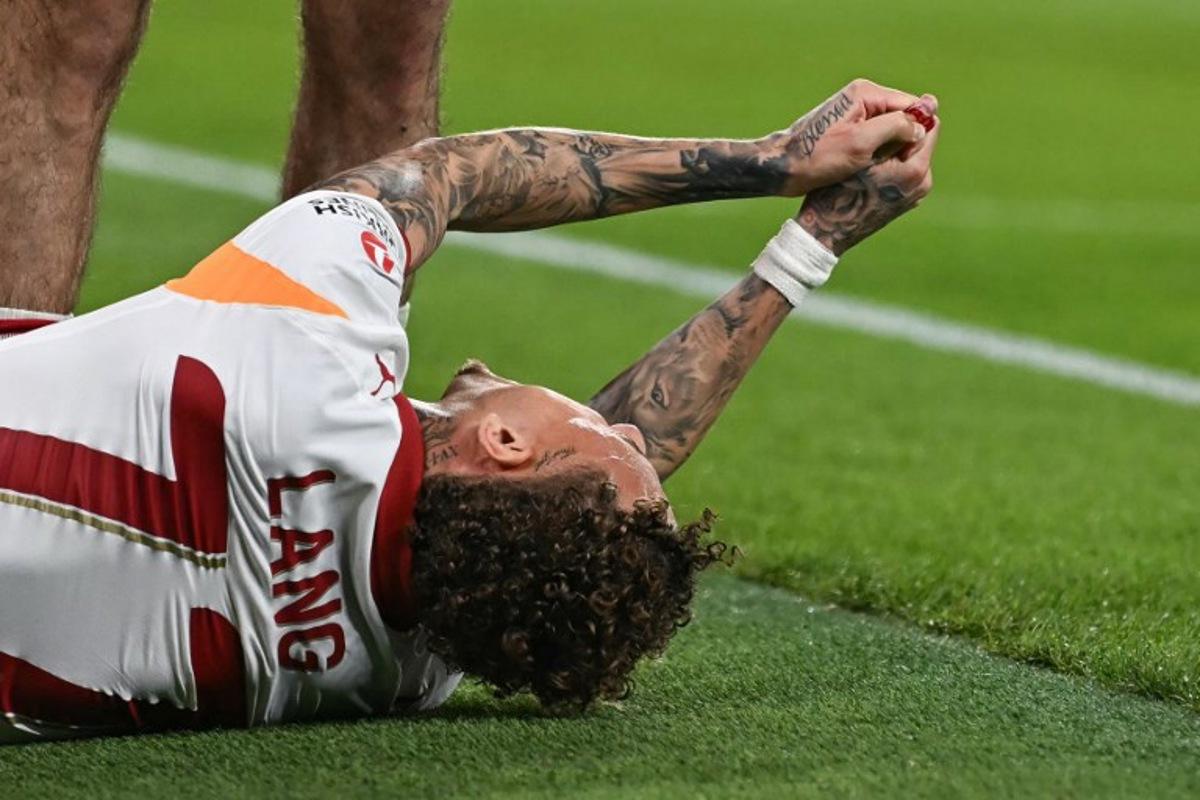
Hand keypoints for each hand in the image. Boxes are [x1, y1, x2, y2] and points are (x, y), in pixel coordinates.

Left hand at [766, 79, 930, 195]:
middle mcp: (863, 98)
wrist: (782, 169)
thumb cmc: (817, 157)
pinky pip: (877, 140)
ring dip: (890, 151)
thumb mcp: (860, 143)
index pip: (911, 105)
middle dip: (903, 142)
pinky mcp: (850, 130)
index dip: (917, 131)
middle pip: (902, 118)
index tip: (908, 157)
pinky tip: (870, 170)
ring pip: (891, 132)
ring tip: (877, 169)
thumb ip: (895, 128)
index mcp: (866, 93)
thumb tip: (922, 124)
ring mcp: (856, 114)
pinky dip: (879, 155)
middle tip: (890, 166)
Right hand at [796, 112, 939, 255]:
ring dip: (893, 147)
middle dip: (899, 133)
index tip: (884, 113)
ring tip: (867, 148)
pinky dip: (889, 164)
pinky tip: (868, 166)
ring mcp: (914, 196)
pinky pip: (902, 172)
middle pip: (918, 142)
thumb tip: (929, 101)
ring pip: (909, 156)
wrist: (825, 231)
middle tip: (870, 132)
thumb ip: (897, 128)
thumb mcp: (865, 152)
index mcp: (917, 171)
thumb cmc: (838, 189)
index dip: (908, 114)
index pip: (928, 126)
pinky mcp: (905, 202)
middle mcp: (922, 185)